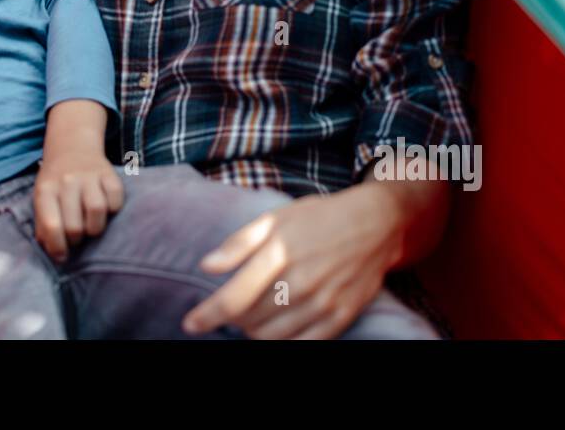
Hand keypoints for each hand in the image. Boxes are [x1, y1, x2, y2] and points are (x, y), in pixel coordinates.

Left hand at [33, 145, 124, 261]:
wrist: (72, 146)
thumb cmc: (55, 182)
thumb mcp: (41, 199)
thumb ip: (43, 225)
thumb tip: (55, 254)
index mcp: (46, 190)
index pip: (51, 225)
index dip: (57, 247)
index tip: (62, 256)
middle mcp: (67, 181)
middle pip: (75, 225)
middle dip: (76, 240)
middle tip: (76, 237)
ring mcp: (89, 176)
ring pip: (97, 212)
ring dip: (95, 227)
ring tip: (90, 226)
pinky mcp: (109, 174)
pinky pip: (116, 200)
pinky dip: (113, 209)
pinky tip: (105, 209)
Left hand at [181, 181, 405, 338]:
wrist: (374, 225)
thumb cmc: (318, 218)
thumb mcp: (275, 218)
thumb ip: (238, 243)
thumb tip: (206, 265)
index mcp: (278, 253)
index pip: (232, 299)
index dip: (206, 316)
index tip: (190, 324)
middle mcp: (300, 282)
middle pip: (249, 321)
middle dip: (233, 319)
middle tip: (234, 307)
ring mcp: (322, 303)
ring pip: (272, 338)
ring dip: (254, 332)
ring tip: (253, 318)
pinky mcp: (340, 318)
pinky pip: (302, 346)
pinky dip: (282, 342)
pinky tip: (276, 330)